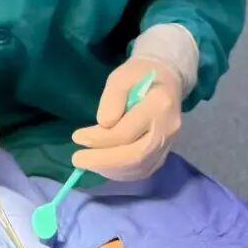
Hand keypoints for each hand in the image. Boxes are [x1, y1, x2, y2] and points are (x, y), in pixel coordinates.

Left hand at [71, 57, 182, 180]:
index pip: (126, 132)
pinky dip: (120, 172)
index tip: (77, 137)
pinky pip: (143, 170)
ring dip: (109, 169)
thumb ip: (112, 98)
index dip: (99, 139)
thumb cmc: (139, 75)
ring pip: (139, 167)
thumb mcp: (121, 76)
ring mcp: (169, 144)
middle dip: (103, 161)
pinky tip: (103, 165)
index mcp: (159, 105)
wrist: (165, 80)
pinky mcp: (164, 153)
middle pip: (135, 156)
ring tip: (88, 161)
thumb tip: (102, 125)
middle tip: (78, 159)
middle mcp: (168, 129)